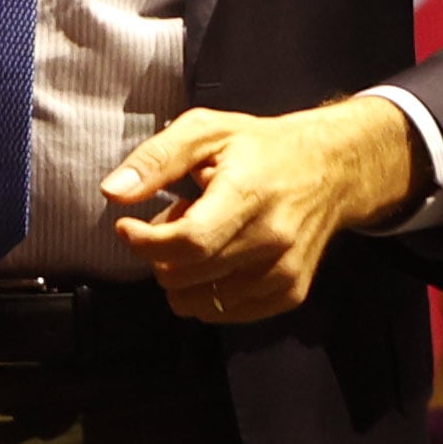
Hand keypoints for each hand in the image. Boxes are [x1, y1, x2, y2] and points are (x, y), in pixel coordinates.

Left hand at [102, 100, 414, 323]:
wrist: (330, 169)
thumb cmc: (260, 148)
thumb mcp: (205, 130)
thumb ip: (155, 159)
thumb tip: (112, 192)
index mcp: (248, 194)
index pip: (189, 243)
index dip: (146, 243)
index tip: (126, 227)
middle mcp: (271, 239)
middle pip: (188, 276)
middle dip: (161, 254)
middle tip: (174, 218)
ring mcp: (284, 272)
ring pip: (201, 303)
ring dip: (183, 275)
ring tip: (201, 236)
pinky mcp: (290, 293)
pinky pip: (224, 313)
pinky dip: (207, 291)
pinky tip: (221, 255)